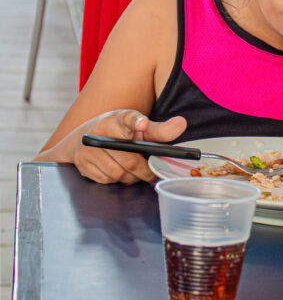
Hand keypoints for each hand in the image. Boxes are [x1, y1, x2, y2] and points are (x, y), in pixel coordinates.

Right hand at [73, 111, 187, 184]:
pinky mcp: (83, 165)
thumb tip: (181, 124)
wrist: (84, 138)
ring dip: (131, 177)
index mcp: (115, 119)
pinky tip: (120, 171)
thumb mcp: (138, 126)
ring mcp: (87, 151)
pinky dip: (117, 180)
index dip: (136, 122)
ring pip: (118, 174)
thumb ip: (159, 130)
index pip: (127, 119)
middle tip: (153, 174)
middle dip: (145, 171)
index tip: (142, 123)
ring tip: (135, 171)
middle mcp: (98, 133)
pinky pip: (107, 180)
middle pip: (129, 160)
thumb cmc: (117, 131)